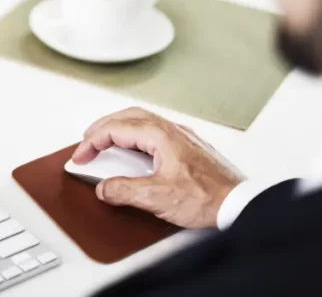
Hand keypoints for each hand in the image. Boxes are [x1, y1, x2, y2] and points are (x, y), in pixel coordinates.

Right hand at [71, 107, 244, 228]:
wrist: (241, 204)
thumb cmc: (209, 198)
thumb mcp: (157, 197)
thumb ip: (124, 191)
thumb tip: (105, 188)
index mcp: (160, 135)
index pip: (115, 129)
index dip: (91, 142)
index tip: (80, 157)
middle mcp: (171, 130)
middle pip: (127, 116)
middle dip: (102, 127)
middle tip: (86, 143)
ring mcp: (182, 138)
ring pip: (142, 121)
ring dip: (119, 129)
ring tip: (106, 143)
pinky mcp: (189, 148)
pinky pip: (155, 131)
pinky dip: (136, 136)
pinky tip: (136, 151)